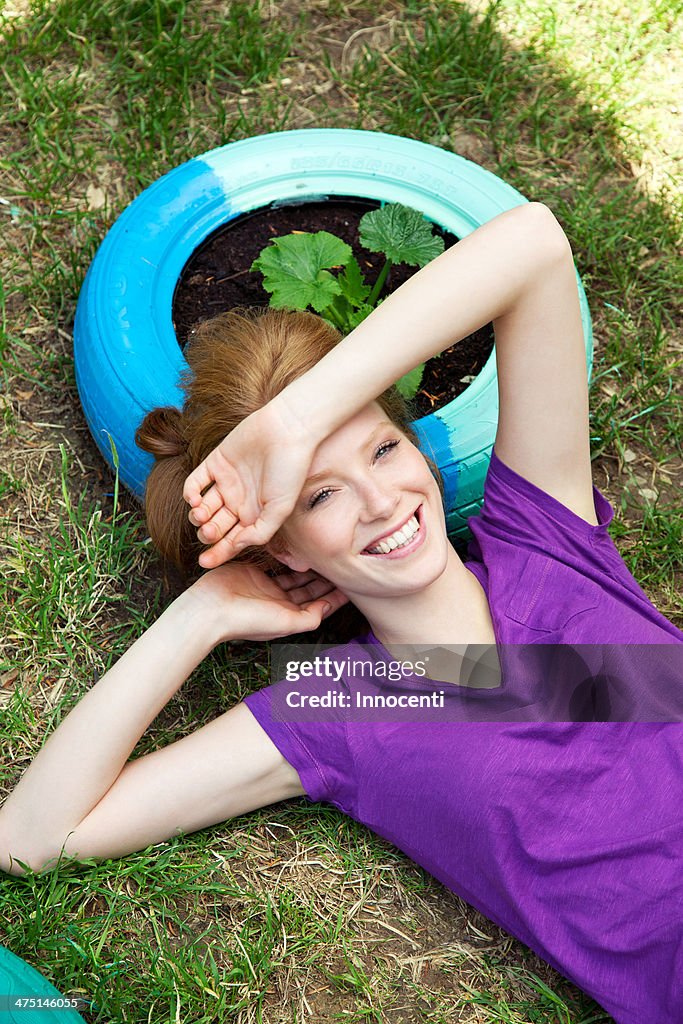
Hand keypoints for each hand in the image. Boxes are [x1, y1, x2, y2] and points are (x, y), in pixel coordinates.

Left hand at [183, 398, 318, 568]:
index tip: (204, 563)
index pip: (232, 540)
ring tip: (201, 515)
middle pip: (216, 527)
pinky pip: (195, 482)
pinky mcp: (216, 462)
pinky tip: (194, 499)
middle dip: (208, 535)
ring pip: (203, 508)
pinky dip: (190, 494)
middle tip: (209, 532)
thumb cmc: (291, 470)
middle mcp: (239, 501)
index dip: (218, 553)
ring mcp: (227, 482)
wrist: (287, 431)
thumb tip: (237, 546)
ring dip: (197, 517)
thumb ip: (260, 532)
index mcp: (255, 515)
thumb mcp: (281, 509)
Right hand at [189, 563, 348, 642]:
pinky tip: (299, 546)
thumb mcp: (284, 623)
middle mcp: (280, 603)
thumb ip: (309, 618)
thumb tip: (328, 607)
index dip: (336, 594)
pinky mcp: (254, 573)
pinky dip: (287, 557)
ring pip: (294, 575)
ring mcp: (266, 587)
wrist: (210, 609)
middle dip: (325, 577)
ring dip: (309, 565)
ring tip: (325, 551)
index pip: (319, 604)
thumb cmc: (246, 620)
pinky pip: (276, 563)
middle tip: (341, 559)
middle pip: (309, 589)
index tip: (352, 579)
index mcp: (289, 616)